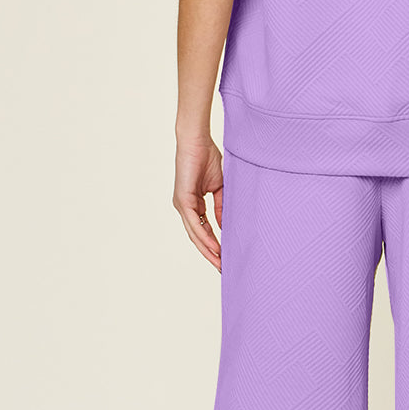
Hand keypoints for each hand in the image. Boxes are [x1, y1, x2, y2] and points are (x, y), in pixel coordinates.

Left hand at [173, 134, 223, 270]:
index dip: (214, 245)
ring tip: (220, 263)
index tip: (226, 258)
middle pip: (197, 237)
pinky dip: (204, 237)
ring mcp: (182, 205)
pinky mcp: (183, 200)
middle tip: (223, 269)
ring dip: (207, 250)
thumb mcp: (219, 187)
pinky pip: (194, 223)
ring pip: (195, 234)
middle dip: (210, 254)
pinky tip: (214, 248)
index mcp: (193, 205)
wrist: (197, 141)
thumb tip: (225, 226)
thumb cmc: (207, 158)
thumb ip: (221, 207)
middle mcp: (185, 208)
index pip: (203, 230)